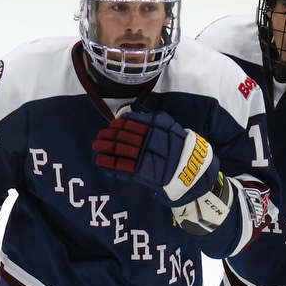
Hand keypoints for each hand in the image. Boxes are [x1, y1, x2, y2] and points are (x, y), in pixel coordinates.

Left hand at [93, 111, 221, 205]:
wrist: (189, 169)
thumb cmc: (177, 146)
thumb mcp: (169, 127)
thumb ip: (152, 120)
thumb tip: (131, 113)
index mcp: (155, 128)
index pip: (131, 124)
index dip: (118, 124)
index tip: (111, 125)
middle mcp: (148, 141)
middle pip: (122, 136)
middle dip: (108, 135)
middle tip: (99, 136)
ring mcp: (144, 156)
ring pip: (119, 150)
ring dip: (105, 147)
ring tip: (96, 146)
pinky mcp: (141, 172)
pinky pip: (121, 167)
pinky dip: (108, 164)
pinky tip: (100, 161)